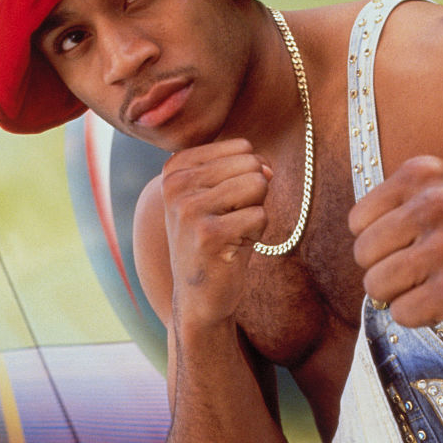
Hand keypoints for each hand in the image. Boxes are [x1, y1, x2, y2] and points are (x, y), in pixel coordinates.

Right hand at [161, 139, 270, 326]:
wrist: (198, 295)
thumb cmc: (217, 238)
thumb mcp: (224, 194)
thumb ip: (247, 168)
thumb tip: (267, 168)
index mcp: (175, 168)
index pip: (241, 147)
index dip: (246, 177)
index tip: (224, 204)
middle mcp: (175, 184)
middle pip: (251, 163)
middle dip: (253, 195)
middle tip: (229, 221)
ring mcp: (188, 208)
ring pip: (257, 184)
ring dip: (255, 213)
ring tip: (232, 233)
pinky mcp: (208, 234)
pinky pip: (260, 215)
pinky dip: (256, 234)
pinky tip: (232, 248)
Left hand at [349, 155, 442, 338]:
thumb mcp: (442, 195)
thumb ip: (394, 205)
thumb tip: (351, 239)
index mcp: (425, 173)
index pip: (358, 220)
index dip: (379, 241)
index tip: (412, 243)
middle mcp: (435, 203)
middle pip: (362, 254)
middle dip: (385, 270)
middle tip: (424, 270)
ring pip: (376, 285)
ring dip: (400, 295)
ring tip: (434, 284)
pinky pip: (401, 313)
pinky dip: (419, 316)